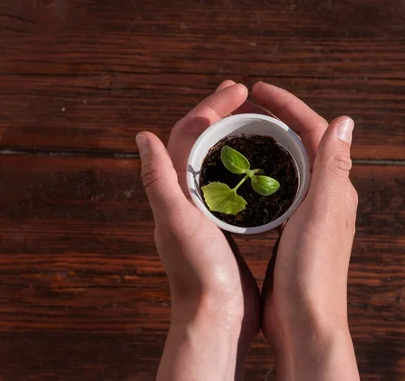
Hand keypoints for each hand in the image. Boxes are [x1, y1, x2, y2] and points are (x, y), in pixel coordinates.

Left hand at [136, 81, 260, 380]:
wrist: (215, 315)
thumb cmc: (198, 270)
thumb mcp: (176, 220)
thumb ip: (158, 179)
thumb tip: (142, 135)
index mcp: (174, 190)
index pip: (187, 134)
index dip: (210, 107)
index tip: (238, 90)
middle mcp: (186, 197)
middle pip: (200, 142)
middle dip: (220, 113)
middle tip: (244, 95)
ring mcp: (205, 211)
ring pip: (216, 161)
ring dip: (231, 135)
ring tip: (254, 121)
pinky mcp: (224, 226)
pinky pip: (232, 185)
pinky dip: (243, 166)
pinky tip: (263, 166)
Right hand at [255, 82, 359, 379]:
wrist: (306, 319)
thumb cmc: (314, 269)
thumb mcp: (323, 212)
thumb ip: (334, 166)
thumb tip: (346, 119)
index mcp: (336, 186)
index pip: (314, 131)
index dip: (288, 106)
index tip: (259, 90)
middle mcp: (327, 196)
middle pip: (303, 144)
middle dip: (278, 119)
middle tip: (247, 105)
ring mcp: (310, 213)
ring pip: (291, 166)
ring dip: (271, 144)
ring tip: (244, 132)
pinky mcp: (293, 231)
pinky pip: (280, 190)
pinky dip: (265, 173)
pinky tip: (246, 177)